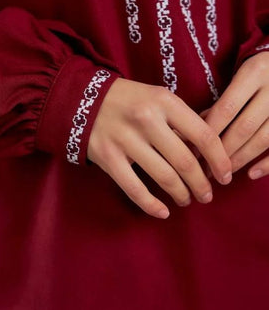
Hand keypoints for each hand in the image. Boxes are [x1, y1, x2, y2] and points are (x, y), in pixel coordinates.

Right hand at [87, 78, 231, 218]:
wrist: (84, 99)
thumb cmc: (128, 100)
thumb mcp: (157, 97)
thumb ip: (181, 119)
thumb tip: (209, 151)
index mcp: (163, 102)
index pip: (203, 135)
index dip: (219, 160)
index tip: (225, 176)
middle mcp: (146, 120)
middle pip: (185, 161)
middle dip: (202, 184)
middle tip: (206, 194)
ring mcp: (125, 139)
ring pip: (164, 176)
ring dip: (181, 194)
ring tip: (186, 199)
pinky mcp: (108, 157)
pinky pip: (134, 188)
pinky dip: (151, 205)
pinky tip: (163, 212)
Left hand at [197, 51, 268, 180]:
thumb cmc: (259, 74)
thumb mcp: (241, 77)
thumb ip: (221, 103)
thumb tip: (193, 131)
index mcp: (254, 73)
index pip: (226, 108)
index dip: (209, 132)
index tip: (193, 150)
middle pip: (244, 127)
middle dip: (223, 151)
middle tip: (205, 168)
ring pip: (264, 139)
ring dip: (241, 159)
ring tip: (222, 172)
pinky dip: (268, 164)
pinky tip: (251, 174)